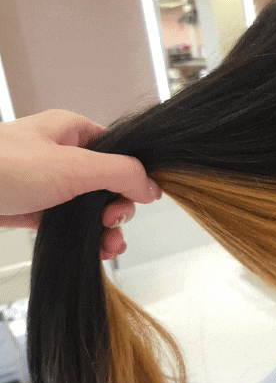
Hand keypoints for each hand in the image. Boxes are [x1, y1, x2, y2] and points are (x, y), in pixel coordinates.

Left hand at [0, 109, 161, 260]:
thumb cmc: (4, 168)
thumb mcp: (74, 166)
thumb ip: (121, 173)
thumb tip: (153, 187)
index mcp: (73, 132)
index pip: (118, 153)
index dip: (131, 178)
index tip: (132, 200)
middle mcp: (64, 156)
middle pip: (109, 184)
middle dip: (118, 209)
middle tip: (111, 224)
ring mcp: (50, 184)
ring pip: (92, 207)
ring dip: (106, 229)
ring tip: (108, 247)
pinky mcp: (36, 209)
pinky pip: (72, 223)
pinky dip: (86, 237)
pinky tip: (96, 250)